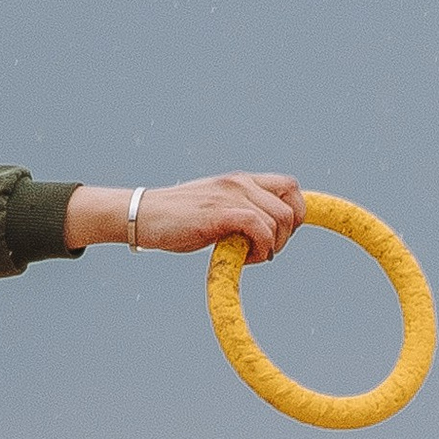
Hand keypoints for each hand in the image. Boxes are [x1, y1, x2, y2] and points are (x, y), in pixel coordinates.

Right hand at [65, 175, 302, 259]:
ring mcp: (232, 195)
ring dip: (273, 246)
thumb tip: (265, 235)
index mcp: (241, 180)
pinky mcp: (221, 212)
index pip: (290, 187)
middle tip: (265, 252)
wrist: (143, 215)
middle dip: (287, 235)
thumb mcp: (215, 210)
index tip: (280, 237)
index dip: (295, 214)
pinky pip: (261, 229)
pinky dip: (261, 249)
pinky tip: (244, 258)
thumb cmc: (177, 220)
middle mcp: (241, 182)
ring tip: (250, 257)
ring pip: (280, 220)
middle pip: (292, 206)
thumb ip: (240, 214)